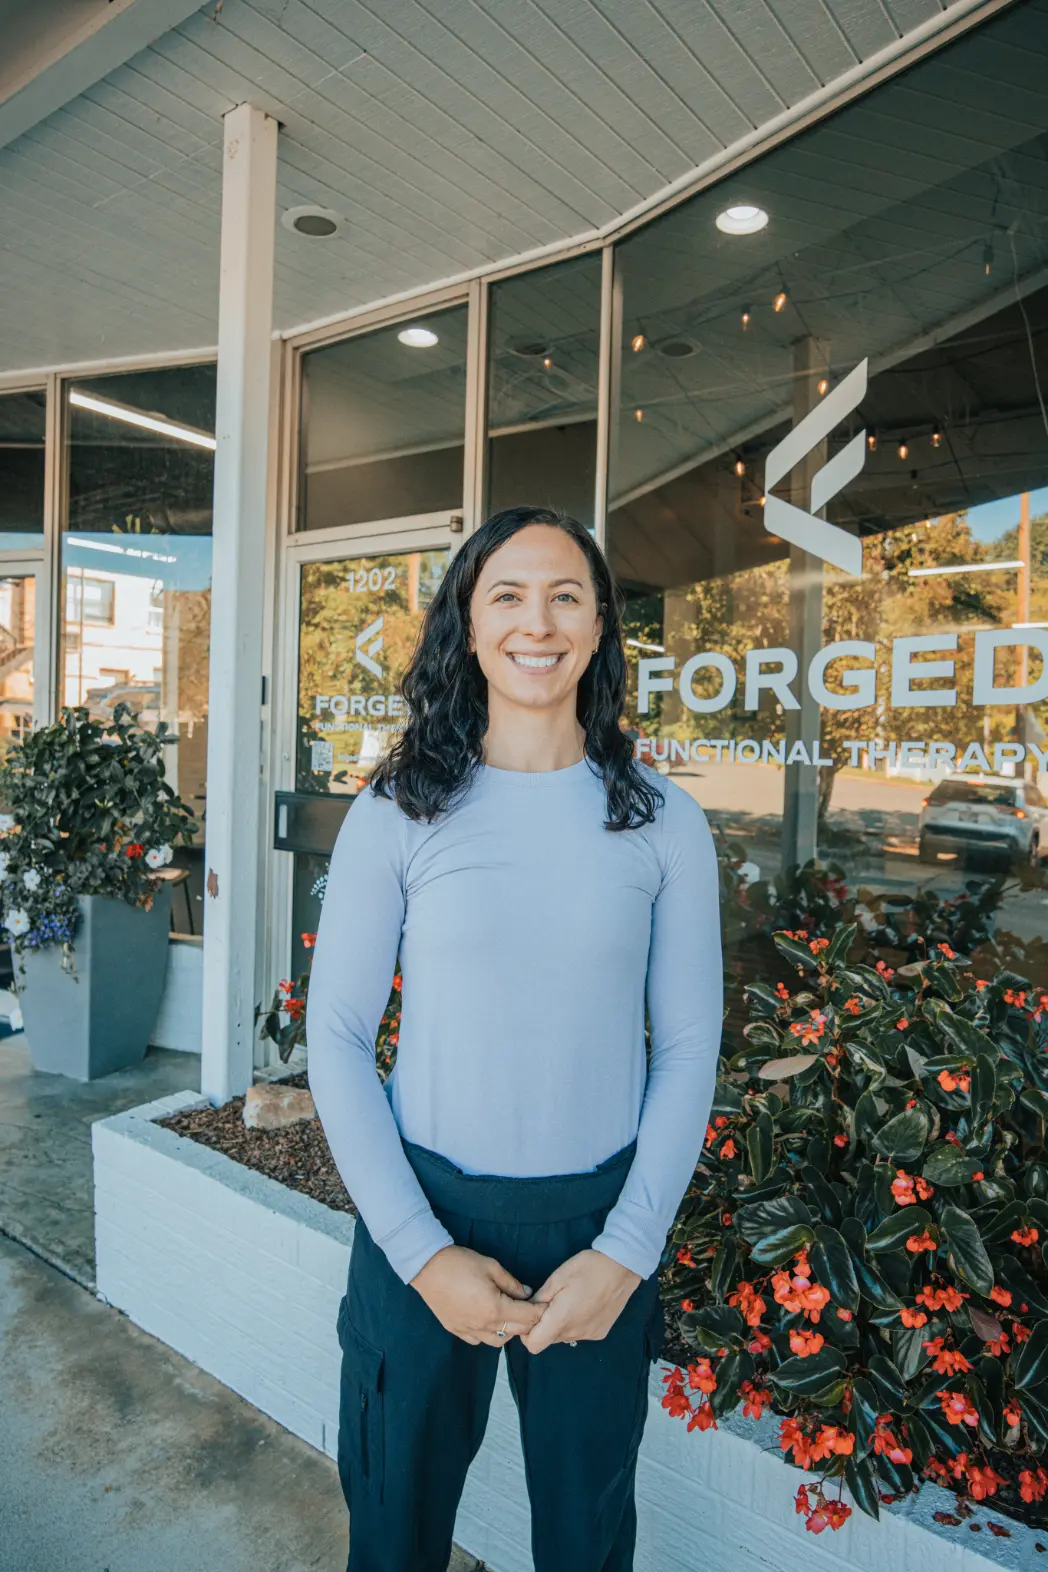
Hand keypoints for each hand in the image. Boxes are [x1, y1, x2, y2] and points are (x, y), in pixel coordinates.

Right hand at [410, 1244, 544, 1346]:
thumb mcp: (492, 1267)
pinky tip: (488, 1319)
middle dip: (528, 1322)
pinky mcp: (456, 1330)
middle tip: (531, 1309)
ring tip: (509, 1314)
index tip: (546, 1305)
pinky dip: (489, 1334)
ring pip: (498, 1341)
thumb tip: (527, 1293)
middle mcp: (483, 1325)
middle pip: (516, 1332)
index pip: (527, 1317)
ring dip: (509, 1330)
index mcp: (495, 1308)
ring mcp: (469, 1330)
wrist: (427, 1267)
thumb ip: (512, 1283)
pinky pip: (479, 1340)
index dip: (540, 1311)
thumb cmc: (460, 1263)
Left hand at [518, 1250, 641, 1353]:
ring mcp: (590, 1335)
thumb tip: (527, 1311)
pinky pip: (579, 1334)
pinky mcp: (600, 1333)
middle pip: (549, 1340)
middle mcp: (575, 1333)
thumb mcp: (557, 1278)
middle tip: (549, 1302)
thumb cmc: (587, 1268)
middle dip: (543, 1325)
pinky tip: (583, 1305)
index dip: (527, 1333)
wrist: (622, 1267)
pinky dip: (575, 1324)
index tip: (530, 1315)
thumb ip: (539, 1299)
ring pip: (564, 1337)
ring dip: (560, 1324)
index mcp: (562, 1320)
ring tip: (568, 1301)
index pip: (534, 1345)